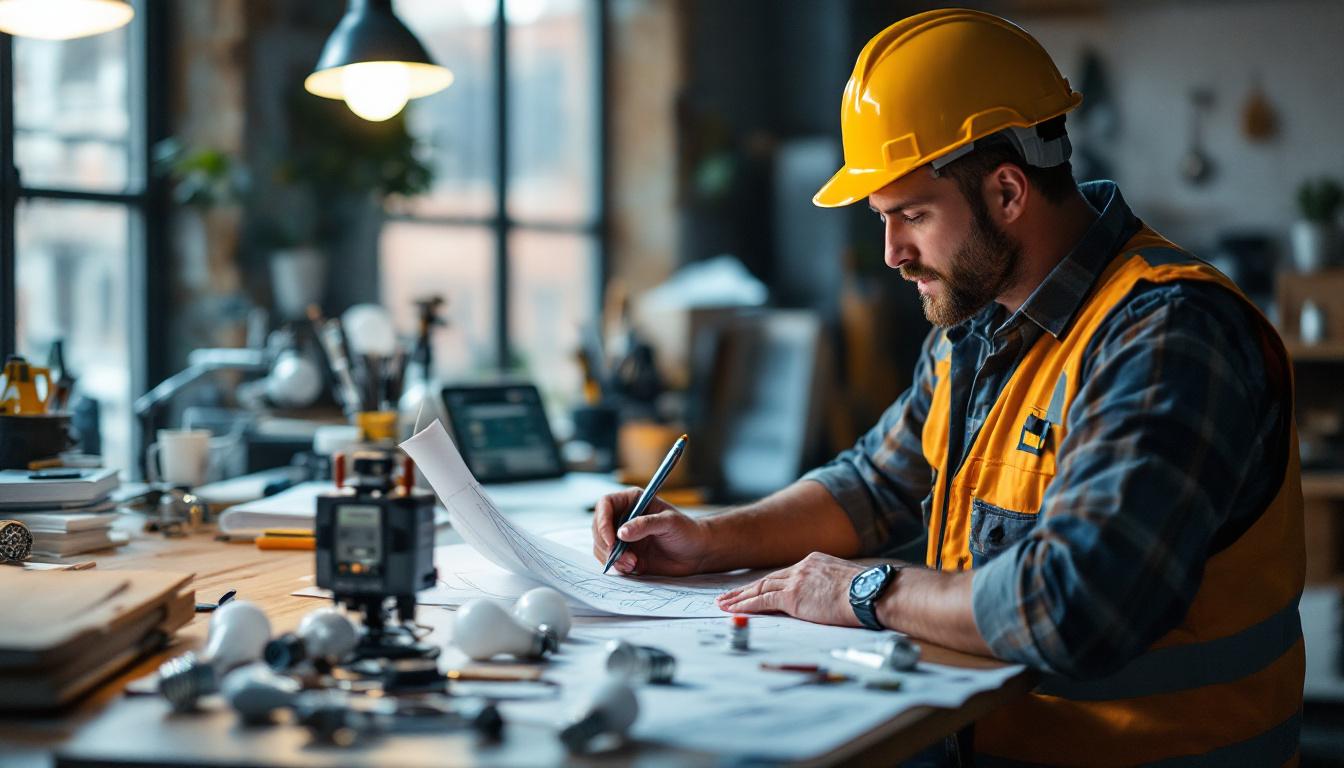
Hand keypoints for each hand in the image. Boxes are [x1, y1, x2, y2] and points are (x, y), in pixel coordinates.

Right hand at [591, 489, 712, 575]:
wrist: (697, 553)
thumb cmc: (687, 531)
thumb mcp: (669, 523)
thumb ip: (645, 525)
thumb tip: (621, 532)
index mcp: (632, 501)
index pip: (605, 505)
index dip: (602, 521)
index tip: (611, 540)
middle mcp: (624, 517)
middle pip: (598, 527)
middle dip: (606, 545)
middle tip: (622, 557)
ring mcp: (623, 537)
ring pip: (601, 546)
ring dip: (612, 558)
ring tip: (633, 564)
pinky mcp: (626, 554)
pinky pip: (611, 560)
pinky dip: (617, 566)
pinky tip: (633, 567)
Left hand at [716, 552, 864, 626]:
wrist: (871, 593)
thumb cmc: (867, 593)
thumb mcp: (846, 582)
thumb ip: (830, 586)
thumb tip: (829, 598)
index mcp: (814, 561)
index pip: (785, 574)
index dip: (767, 583)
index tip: (755, 589)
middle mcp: (802, 567)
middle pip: (767, 578)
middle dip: (746, 589)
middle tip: (728, 596)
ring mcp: (796, 581)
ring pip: (760, 588)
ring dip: (739, 597)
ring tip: (724, 604)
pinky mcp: (792, 597)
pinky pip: (762, 601)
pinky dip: (745, 605)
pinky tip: (733, 609)